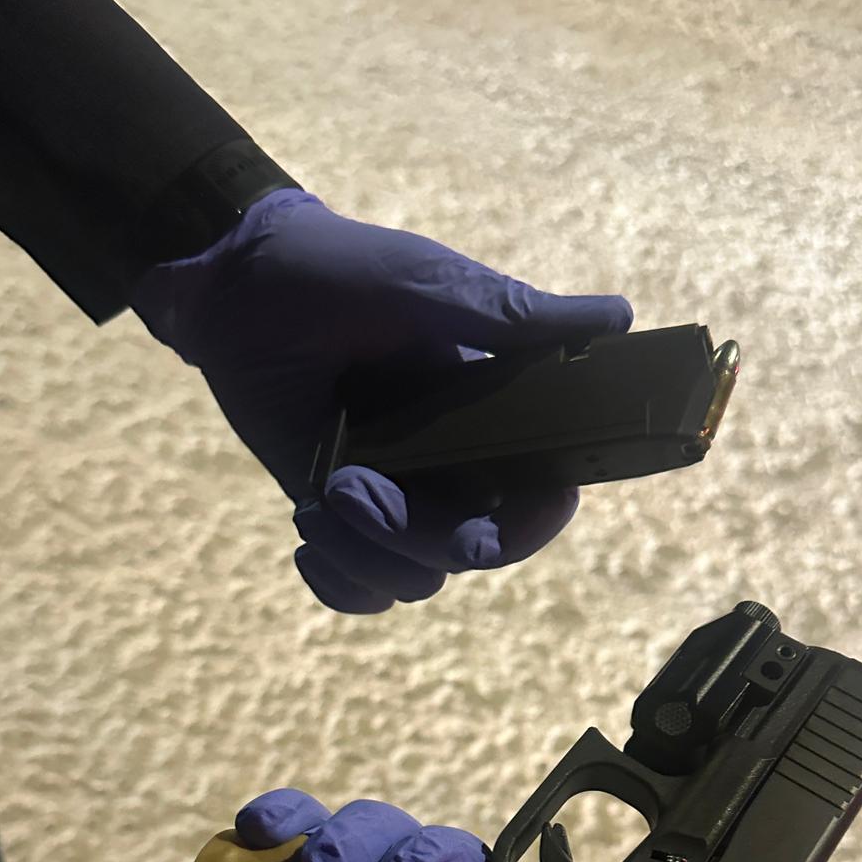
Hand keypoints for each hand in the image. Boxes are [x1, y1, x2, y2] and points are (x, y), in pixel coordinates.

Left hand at [129, 191, 633, 612]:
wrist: (241, 283)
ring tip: (322, 493)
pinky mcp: (339, 512)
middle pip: (473, 552)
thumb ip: (517, 318)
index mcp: (495, 417)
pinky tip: (308, 540)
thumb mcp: (433, 287)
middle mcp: (453, 467)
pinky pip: (360, 590)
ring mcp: (396, 495)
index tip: (484, 525)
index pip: (541, 501)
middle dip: (414, 538)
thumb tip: (619, 320)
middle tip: (350, 488)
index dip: (528, 527)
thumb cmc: (344, 270)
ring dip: (363, 554)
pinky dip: (338, 584)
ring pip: (415, 579)